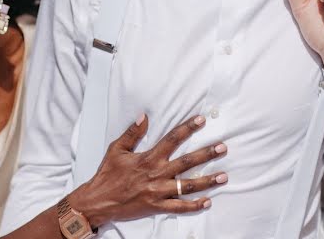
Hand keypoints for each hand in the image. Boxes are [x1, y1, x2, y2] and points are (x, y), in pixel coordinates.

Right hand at [69, 114, 226, 227]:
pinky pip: (180, 207)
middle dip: (207, 154)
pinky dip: (194, 205)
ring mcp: (159, 192)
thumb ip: (132, 133)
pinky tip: (208, 201)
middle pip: (187, 162)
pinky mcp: (157, 207)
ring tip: (224, 176)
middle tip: (223, 148)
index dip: (188, 128)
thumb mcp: (117, 149)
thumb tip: (144, 116)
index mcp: (149, 158)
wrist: (99, 201)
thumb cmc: (107, 174)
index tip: (201, 120)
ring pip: (188, 186)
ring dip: (208, 181)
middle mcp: (157, 174)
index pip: (172, 139)